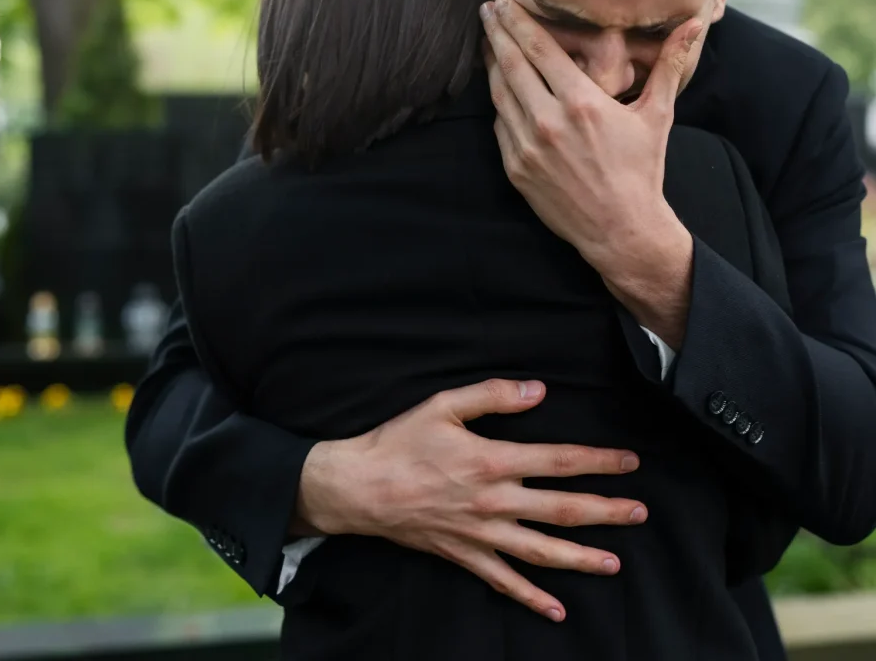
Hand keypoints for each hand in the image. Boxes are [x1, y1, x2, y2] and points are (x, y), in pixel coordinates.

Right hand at [296, 379, 646, 621]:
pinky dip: (532, 599)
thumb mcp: (443, 405)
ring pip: (543, 551)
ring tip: (615, 562)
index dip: (598, 462)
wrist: (360, 487)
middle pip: (562, 510)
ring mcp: (482, 534)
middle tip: (640, 513)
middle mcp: (495, 501)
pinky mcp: (465, 555)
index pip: (559, 461)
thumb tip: (537, 390)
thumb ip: (493, 395)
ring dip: (582, 557)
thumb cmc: (400, 442)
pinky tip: (557, 611)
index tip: (629, 463)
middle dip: (606, 511)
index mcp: (492, 460)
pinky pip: (504, 582)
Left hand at [481, 0, 698, 345]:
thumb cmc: (642, 170)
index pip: (539, 49)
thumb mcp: (657, 115)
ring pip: (499, 94)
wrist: (621, 230)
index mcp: (582, 102)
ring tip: (490, 44)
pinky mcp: (516, 169)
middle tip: (487, 11)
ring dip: (492, 66)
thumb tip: (694, 25)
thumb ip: (668, 65)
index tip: (503, 3)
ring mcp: (527, 146)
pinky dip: (499, 103)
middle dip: (496, 33)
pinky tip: (500, 89)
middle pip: (511, 65)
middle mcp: (549, 121)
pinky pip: (500, 126)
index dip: (518, 22)